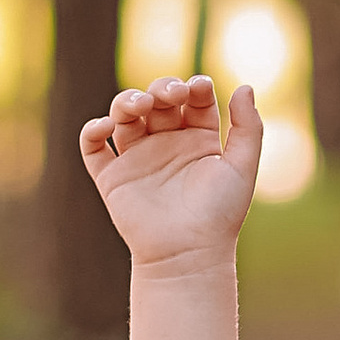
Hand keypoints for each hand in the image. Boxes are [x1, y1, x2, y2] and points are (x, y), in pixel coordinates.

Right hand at [79, 72, 264, 267]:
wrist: (188, 253)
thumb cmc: (219, 214)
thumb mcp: (241, 167)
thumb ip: (248, 127)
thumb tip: (245, 86)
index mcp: (198, 140)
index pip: (193, 99)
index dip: (193, 86)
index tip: (197, 87)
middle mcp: (166, 144)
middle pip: (157, 100)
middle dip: (161, 88)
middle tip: (170, 95)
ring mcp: (138, 158)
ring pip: (124, 115)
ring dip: (127, 101)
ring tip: (139, 105)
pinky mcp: (112, 177)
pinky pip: (93, 147)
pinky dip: (92, 131)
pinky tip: (106, 126)